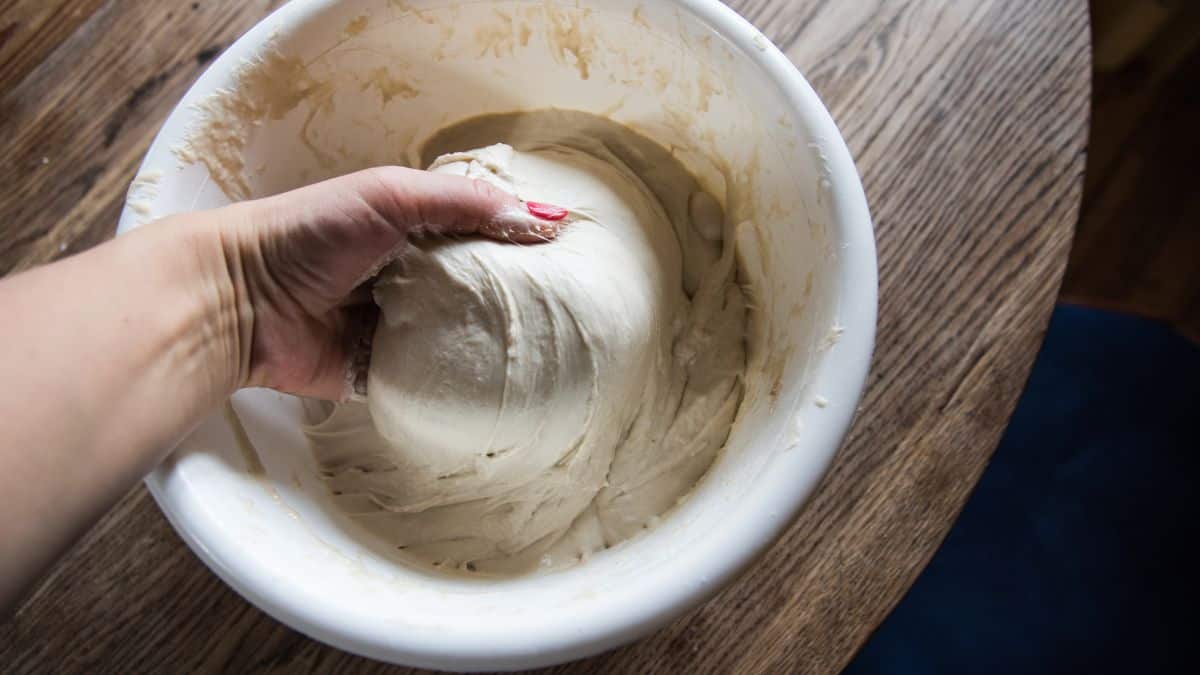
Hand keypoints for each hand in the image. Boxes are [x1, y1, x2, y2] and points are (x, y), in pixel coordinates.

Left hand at [189, 166, 562, 400]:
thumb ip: (465, 202)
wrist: (240, 300)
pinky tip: (505, 388)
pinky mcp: (382, 372)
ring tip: (553, 355)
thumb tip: (544, 220)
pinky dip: (460, 383)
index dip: (523, 243)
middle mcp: (411, 277)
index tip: (573, 260)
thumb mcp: (392, 196)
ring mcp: (398, 327)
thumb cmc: (311, 232)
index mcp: (413, 229)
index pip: (483, 233)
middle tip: (574, 314)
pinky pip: (432, 380)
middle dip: (518, 300)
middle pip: (480, 288)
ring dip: (494, 345)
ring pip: (462, 338)